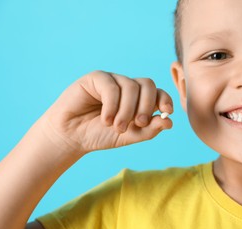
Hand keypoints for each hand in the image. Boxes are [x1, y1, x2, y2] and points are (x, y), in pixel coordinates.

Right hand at [41, 71, 172, 153]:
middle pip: (148, 84)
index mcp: (138, 99)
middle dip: (146, 105)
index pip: (157, 92)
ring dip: (127, 110)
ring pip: (131, 86)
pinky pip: (112, 87)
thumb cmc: (100, 135)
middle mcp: (127, 87)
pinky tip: (105, 119)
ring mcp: (112, 81)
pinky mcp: (96, 78)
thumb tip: (169, 122)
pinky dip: (112, 106)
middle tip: (138, 123)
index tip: (166, 112)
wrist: (72, 137)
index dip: (165, 99)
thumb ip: (149, 130)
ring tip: (117, 127)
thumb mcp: (129, 136)